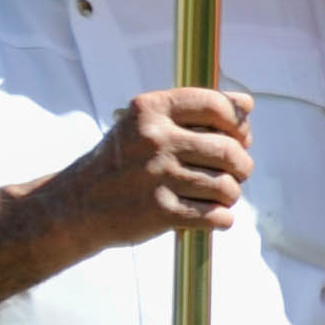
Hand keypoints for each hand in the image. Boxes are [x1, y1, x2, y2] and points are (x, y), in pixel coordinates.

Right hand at [47, 86, 253, 251]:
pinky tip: (212, 216)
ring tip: (219, 195)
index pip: (216, 105)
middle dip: (241, 165)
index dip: (238, 123)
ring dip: (231, 194)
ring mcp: (158, 176)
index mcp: (151, 109)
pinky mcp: (161, 212)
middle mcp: (155, 139)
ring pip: (226, 186)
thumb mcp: (145, 126)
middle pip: (228, 149)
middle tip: (236, 173)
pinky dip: (221, 219)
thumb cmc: (122, 163)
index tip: (239, 137)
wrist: (76, 206)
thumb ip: (194, 112)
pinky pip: (216, 216)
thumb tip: (248, 105)